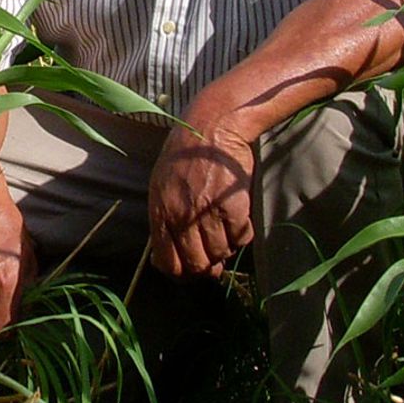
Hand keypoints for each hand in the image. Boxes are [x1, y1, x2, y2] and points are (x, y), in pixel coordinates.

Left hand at [147, 124, 256, 278]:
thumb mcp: (161, 188)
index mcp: (160, 214)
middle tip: (215, 260)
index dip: (182, 274)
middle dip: (207, 267)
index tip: (192, 271)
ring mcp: (206, 214)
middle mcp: (181, 218)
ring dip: (226, 247)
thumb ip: (165, 222)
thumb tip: (168, 259)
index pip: (167, 264)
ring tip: (225, 229)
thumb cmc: (185, 157)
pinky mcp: (232, 208)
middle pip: (196, 265)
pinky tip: (238, 218)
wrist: (211, 128)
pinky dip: (242, 234)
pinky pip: (241, 238)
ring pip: (221, 253)